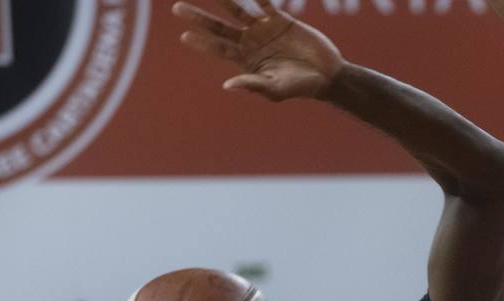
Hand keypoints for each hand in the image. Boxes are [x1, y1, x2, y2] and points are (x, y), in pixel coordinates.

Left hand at [173, 0, 343, 100]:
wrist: (326, 75)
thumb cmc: (299, 87)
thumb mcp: (275, 89)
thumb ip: (253, 85)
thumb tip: (228, 85)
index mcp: (246, 60)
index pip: (218, 49)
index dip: (202, 43)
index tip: (185, 36)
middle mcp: (250, 43)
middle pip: (219, 28)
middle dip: (199, 19)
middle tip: (177, 9)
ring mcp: (264, 29)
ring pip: (237, 11)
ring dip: (222, 0)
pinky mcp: (280, 19)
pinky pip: (265, 4)